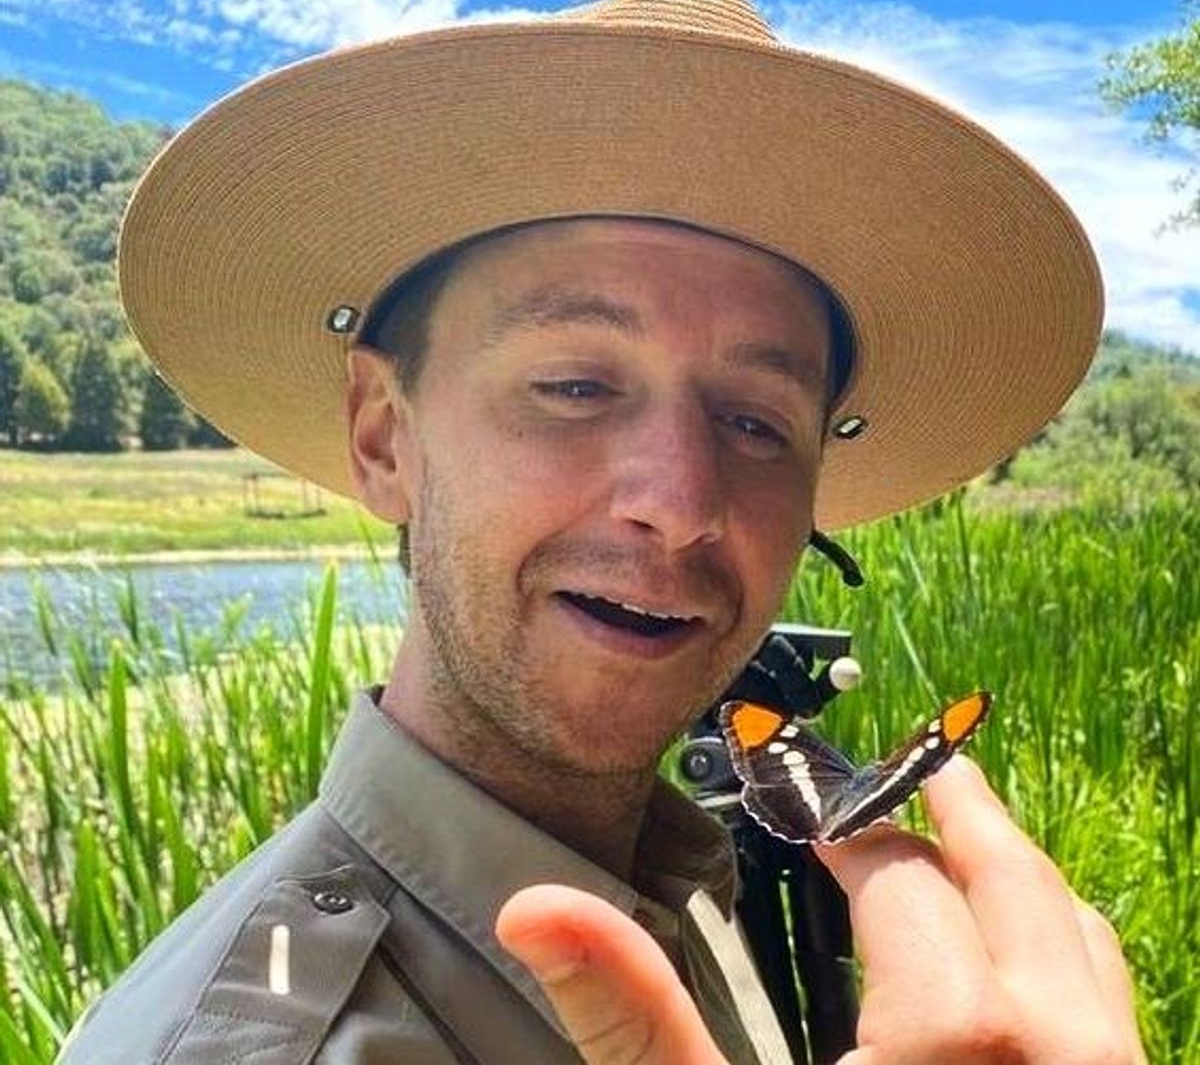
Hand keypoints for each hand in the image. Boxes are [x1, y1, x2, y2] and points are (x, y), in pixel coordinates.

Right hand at [496, 756, 1144, 1063]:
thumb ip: (630, 1017)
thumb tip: (532, 907)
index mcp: (956, 1042)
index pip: (902, 874)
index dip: (848, 825)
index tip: (810, 804)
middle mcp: (1064, 1058)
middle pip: (1014, 879)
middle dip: (954, 810)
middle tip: (911, 764)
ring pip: (1080, 939)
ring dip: (1016, 875)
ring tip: (960, 837)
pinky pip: (1112, 1010)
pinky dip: (1061, 952)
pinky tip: (1017, 960)